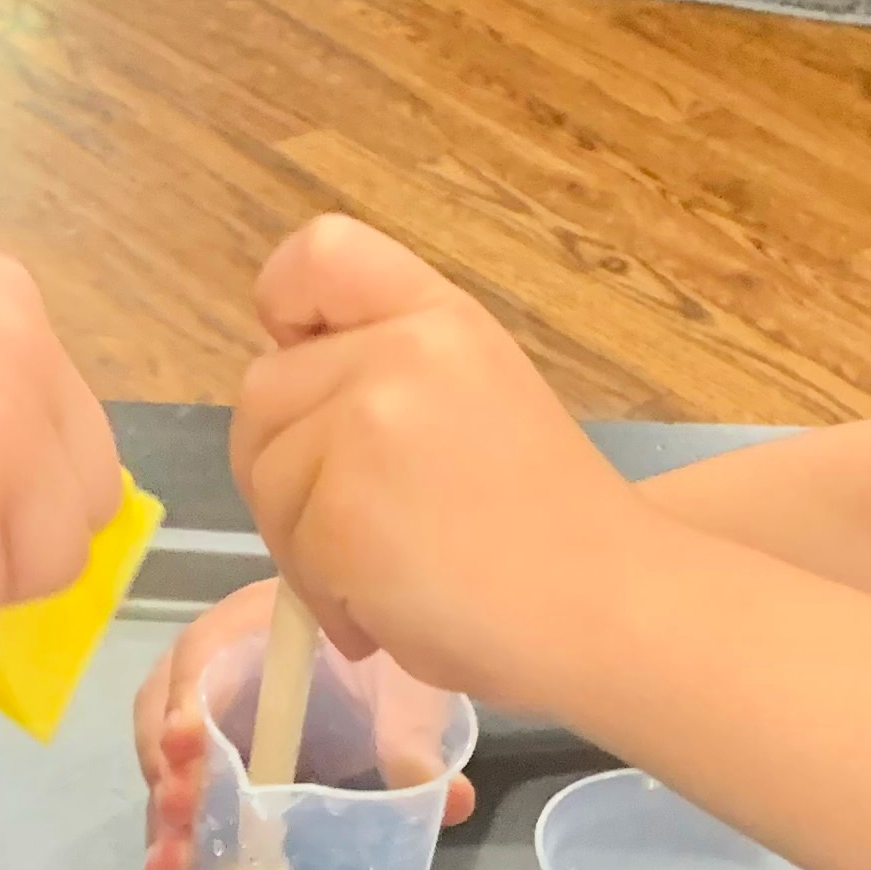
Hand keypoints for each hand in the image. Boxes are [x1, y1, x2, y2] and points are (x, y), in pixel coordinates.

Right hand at [127, 580, 476, 869]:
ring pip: (166, 759)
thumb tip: (448, 800)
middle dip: (169, 770)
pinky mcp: (211, 756)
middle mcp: (214, 664)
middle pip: (165, 711)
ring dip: (166, 813)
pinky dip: (180, 829)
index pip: (204, 654)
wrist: (384, 656)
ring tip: (171, 868)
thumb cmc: (384, 657)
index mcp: (257, 625)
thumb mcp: (403, 689)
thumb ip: (414, 740)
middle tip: (181, 818)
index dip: (187, 700)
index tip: (185, 747)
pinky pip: (183, 789)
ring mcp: (205, 712)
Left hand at [230, 217, 659, 700]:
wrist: (608, 608)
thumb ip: (392, 380)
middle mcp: (399, 353)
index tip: (308, 366)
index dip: (287, 310)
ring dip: (302, 545)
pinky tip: (393, 614)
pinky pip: (288, 554)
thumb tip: (293, 415)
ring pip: (263, 477)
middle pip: (262, 391)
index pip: (320, 254)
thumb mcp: (479, 402)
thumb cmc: (554, 533)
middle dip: (284, 469)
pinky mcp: (341, 511)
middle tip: (359, 531)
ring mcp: (366, 427)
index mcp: (439, 319)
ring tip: (389, 583)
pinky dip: (326, 602)